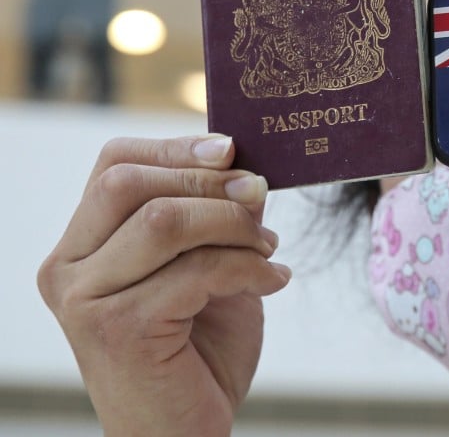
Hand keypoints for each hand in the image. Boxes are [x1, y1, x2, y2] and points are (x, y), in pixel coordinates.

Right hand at [37, 135, 290, 435]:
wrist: (185, 432)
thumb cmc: (197, 350)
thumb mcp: (209, 266)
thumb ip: (215, 217)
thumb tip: (245, 167)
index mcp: (81, 245)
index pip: (113, 164)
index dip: (176, 146)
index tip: (233, 151)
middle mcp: (69, 269)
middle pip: (130, 183)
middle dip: (208, 181)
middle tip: (260, 196)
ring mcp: (86, 301)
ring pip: (164, 221)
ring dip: (233, 225)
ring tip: (268, 249)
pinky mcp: (120, 330)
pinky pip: (195, 271)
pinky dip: (248, 267)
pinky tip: (273, 281)